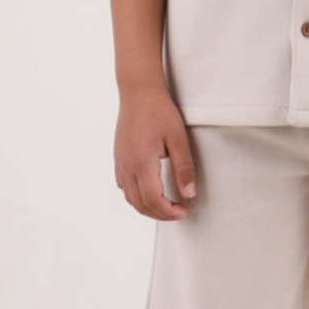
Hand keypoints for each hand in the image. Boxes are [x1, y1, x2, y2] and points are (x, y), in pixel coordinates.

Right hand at [114, 86, 197, 221]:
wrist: (138, 93)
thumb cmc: (159, 112)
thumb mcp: (178, 139)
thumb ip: (184, 168)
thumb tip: (189, 194)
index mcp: (142, 163)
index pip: (154, 200)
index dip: (169, 212)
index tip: (184, 212)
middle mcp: (127, 167)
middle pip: (140, 204)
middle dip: (160, 215)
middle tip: (179, 213)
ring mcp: (120, 164)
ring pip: (130, 199)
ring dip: (148, 208)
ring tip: (167, 206)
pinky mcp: (119, 160)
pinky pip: (125, 188)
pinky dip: (138, 198)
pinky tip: (151, 194)